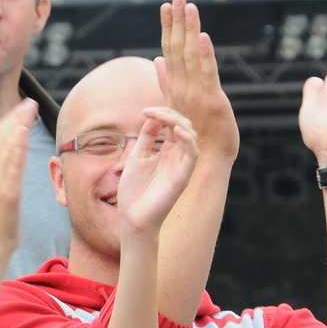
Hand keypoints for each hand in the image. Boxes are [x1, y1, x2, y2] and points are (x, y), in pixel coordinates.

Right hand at [0, 98, 33, 261]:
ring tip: (32, 111)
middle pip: (0, 138)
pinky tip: (24, 132)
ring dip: (20, 126)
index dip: (7, 118)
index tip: (22, 105)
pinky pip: (13, 166)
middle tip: (31, 102)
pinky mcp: (7, 193)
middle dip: (16, 118)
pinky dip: (18, 148)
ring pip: (7, 148)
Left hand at [116, 106, 198, 234]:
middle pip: (183, 126)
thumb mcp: (136, 157)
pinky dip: (188, 140)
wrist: (133, 216)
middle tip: (152, 111)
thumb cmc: (134, 190)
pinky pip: (193, 154)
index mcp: (166, 151)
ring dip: (177, 122)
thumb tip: (151, 116)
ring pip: (190, 135)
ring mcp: (181, 165)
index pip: (172, 124)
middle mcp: (177, 156)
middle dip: (170, 114)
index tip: (144, 110)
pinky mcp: (183, 176)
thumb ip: (146, 137)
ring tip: (162, 116)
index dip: (162, 113)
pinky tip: (176, 131)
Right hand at [157, 0, 237, 159]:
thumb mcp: (175, 106)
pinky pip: (208, 74)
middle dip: (177, 22)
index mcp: (174, 87)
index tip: (166, 6)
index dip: (168, 28)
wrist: (203, 161)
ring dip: (190, 30)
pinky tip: (204, 37)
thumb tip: (157, 61)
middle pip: (177, 48)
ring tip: (188, 7)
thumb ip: (166, 83)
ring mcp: (196, 93)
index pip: (169, 51)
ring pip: (191, 55)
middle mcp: (182, 88)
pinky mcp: (212, 100)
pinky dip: (206, 55)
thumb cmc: (193, 137)